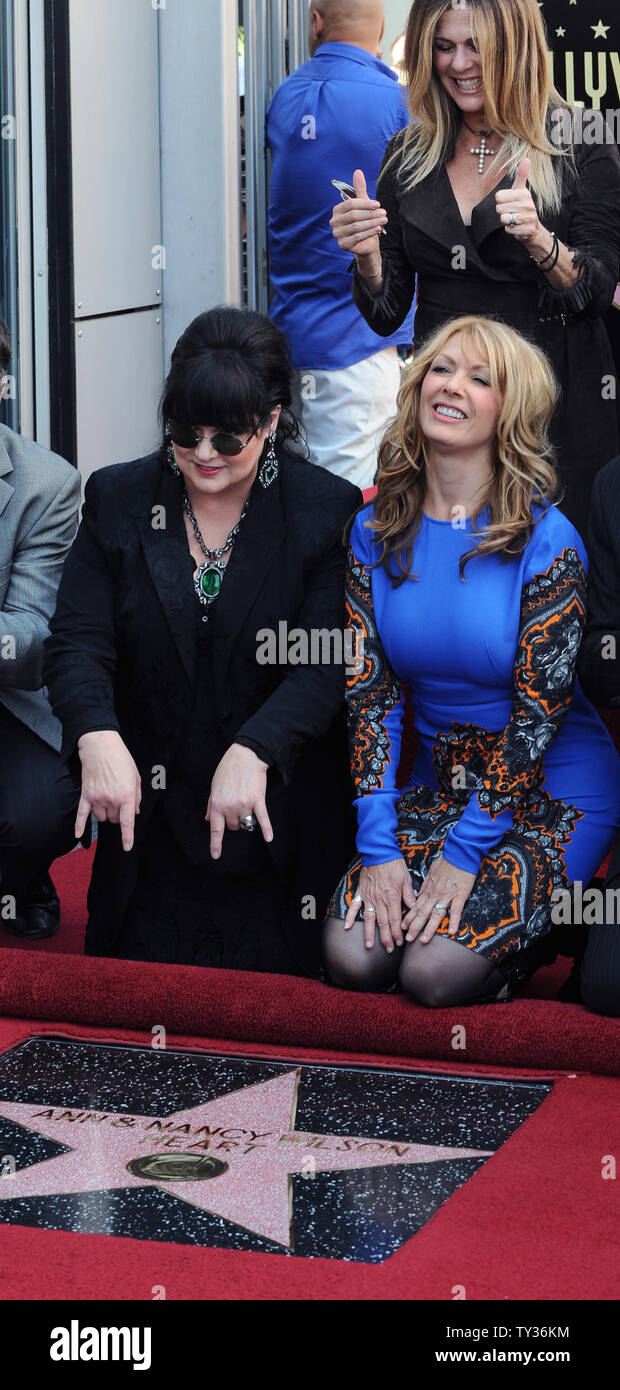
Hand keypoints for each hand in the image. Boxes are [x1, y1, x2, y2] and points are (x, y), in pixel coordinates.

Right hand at [76, 731, 141, 851]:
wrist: (100, 746)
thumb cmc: (121, 760)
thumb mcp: (136, 777)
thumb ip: (137, 797)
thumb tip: (135, 812)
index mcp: (126, 796)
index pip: (127, 822)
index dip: (127, 836)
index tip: (127, 847)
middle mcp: (111, 800)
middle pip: (114, 819)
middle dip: (118, 814)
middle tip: (119, 799)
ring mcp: (97, 798)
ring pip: (101, 818)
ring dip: (106, 814)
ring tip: (108, 799)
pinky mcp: (86, 795)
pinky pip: (81, 814)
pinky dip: (79, 825)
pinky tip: (77, 835)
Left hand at [206, 743, 272, 858]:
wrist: (245, 756)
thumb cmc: (228, 769)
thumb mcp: (214, 786)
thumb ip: (210, 805)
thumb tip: (208, 819)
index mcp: (216, 804)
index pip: (216, 828)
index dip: (216, 843)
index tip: (216, 855)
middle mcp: (230, 807)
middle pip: (234, 826)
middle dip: (235, 821)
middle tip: (236, 806)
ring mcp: (244, 805)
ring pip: (246, 822)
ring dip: (247, 818)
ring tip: (246, 803)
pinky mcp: (257, 801)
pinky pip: (262, 819)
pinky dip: (267, 828)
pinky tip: (269, 837)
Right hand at [329, 168, 386, 257]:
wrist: (365, 243)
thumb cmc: (364, 222)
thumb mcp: (363, 204)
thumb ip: (360, 189)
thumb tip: (358, 171)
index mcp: (337, 210)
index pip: (351, 204)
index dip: (365, 204)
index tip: (378, 204)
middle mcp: (334, 222)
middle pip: (354, 215)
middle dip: (371, 214)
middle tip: (384, 213)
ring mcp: (337, 234)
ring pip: (356, 226)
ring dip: (372, 222)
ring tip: (383, 220)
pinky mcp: (342, 244)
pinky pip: (357, 237)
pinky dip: (369, 232)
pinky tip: (378, 229)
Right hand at [344, 858, 416, 952]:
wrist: (379, 851)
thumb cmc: (394, 864)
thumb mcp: (406, 879)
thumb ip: (409, 896)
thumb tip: (414, 909)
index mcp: (392, 897)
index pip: (395, 920)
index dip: (397, 933)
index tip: (399, 943)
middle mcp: (379, 900)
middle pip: (383, 923)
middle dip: (386, 938)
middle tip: (388, 949)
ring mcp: (368, 897)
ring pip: (369, 919)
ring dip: (369, 933)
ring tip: (369, 946)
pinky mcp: (361, 892)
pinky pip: (354, 906)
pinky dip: (350, 917)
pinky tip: (347, 927)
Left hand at [402, 853, 474, 943]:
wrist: (459, 853)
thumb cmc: (446, 862)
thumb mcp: (431, 873)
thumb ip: (425, 886)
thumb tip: (419, 895)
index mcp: (428, 889)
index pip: (416, 906)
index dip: (409, 918)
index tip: (402, 927)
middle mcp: (435, 894)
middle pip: (423, 913)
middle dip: (414, 927)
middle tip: (407, 939)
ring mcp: (447, 895)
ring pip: (436, 914)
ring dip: (429, 928)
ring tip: (423, 940)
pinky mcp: (460, 895)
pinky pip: (456, 910)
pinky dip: (454, 921)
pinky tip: (452, 932)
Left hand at [495, 158, 541, 241]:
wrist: (532, 227)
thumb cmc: (523, 207)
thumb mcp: (521, 190)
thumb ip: (521, 175)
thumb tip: (526, 158)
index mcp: (524, 194)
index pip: (498, 196)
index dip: (501, 201)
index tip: (509, 202)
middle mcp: (528, 205)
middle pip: (499, 208)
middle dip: (503, 212)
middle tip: (512, 212)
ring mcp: (529, 218)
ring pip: (504, 219)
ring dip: (506, 221)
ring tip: (514, 219)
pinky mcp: (527, 230)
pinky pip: (508, 230)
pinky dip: (510, 230)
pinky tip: (517, 227)